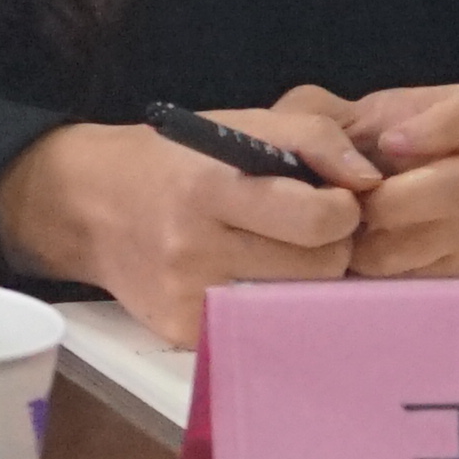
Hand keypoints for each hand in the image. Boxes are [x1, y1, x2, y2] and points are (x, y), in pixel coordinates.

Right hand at [0, 100, 371, 343]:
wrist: (88, 205)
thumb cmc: (174, 160)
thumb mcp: (236, 125)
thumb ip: (312, 138)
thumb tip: (370, 181)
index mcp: (210, 187)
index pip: (318, 220)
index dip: (342, 209)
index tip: (331, 199)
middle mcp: (195, 248)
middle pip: (318, 269)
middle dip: (330, 247)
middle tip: (308, 229)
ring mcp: (189, 297)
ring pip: (297, 302)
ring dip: (304, 278)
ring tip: (279, 250)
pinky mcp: (185, 333)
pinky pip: (261, 325)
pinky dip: (269, 303)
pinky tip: (248, 276)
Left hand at [332, 80, 458, 278]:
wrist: (323, 218)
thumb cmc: (320, 158)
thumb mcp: (306, 126)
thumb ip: (315, 126)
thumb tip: (355, 173)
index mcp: (432, 120)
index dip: (444, 125)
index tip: (389, 143)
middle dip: (397, 199)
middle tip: (354, 207)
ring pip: (445, 235)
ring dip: (383, 241)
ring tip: (345, 236)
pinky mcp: (455, 270)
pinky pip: (429, 275)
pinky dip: (384, 273)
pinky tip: (357, 262)